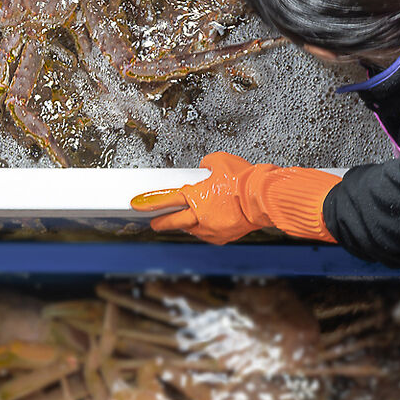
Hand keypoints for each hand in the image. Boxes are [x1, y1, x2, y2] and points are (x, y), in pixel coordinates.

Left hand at [132, 154, 339, 245]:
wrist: (263, 199)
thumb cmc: (244, 180)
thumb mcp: (220, 161)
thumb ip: (206, 165)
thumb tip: (204, 169)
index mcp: (196, 196)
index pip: (166, 199)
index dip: (149, 202)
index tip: (136, 204)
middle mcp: (200, 216)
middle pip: (173, 221)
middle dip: (161, 221)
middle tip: (154, 222)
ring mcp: (210, 230)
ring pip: (191, 228)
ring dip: (186, 223)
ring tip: (185, 218)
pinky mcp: (222, 238)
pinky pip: (207, 233)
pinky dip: (204, 227)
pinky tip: (207, 222)